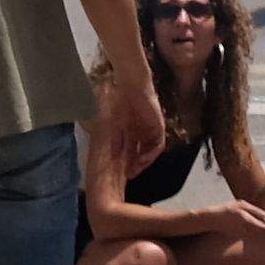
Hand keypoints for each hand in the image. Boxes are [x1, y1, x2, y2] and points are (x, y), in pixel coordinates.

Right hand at [97, 67, 166, 183]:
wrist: (133, 87)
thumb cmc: (119, 100)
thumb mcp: (114, 122)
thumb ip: (112, 137)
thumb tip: (106, 151)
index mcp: (132, 133)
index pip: (130, 152)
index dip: (125, 163)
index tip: (119, 173)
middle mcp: (142, 134)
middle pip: (140, 155)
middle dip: (134, 167)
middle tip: (127, 177)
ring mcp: (152, 131)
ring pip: (149, 152)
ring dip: (142, 163)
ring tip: (134, 171)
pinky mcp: (159, 128)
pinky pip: (157, 145)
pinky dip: (150, 154)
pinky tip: (142, 160)